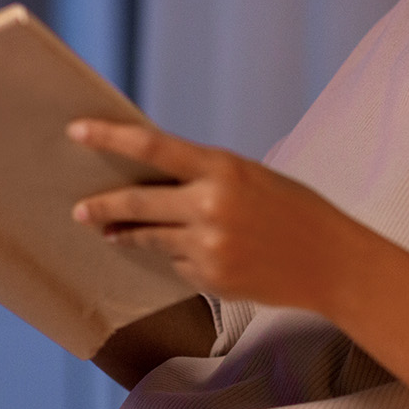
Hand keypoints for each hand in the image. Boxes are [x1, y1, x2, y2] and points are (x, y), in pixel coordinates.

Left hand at [67, 119, 370, 311]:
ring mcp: (208, 246)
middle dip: (103, 206)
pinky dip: (180, 257)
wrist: (332, 262)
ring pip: (152, 238)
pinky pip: (178, 264)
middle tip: (80, 209)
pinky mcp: (210, 277)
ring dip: (130, 235)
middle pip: (137, 202)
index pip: (152, 146)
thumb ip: (204, 177)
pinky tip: (203, 255)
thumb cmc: (293, 211)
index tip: (76, 131)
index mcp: (222, 168)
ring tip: (112, 233)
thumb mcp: (250, 177)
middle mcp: (210, 205)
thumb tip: (152, 181)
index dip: (109, 137)